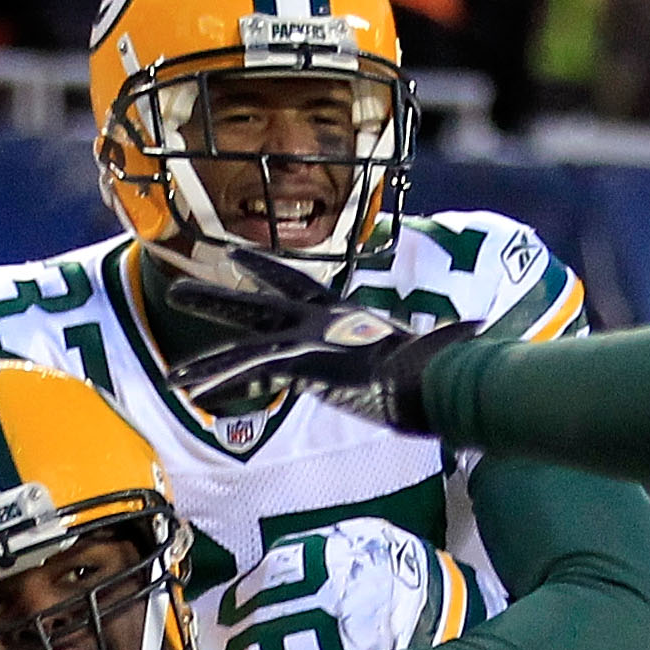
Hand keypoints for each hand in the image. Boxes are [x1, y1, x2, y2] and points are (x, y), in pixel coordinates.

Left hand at [167, 246, 475, 431]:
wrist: (428, 374)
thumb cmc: (434, 365)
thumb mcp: (430, 349)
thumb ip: (441, 341)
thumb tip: (482, 335)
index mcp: (338, 314)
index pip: (294, 283)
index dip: (263, 269)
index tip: (235, 258)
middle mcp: (314, 322)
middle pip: (254, 304)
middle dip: (216, 298)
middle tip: (180, 289)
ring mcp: (304, 340)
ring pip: (241, 347)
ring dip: (203, 359)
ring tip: (167, 375)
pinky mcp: (299, 362)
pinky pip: (249, 375)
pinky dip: (220, 383)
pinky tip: (188, 391)